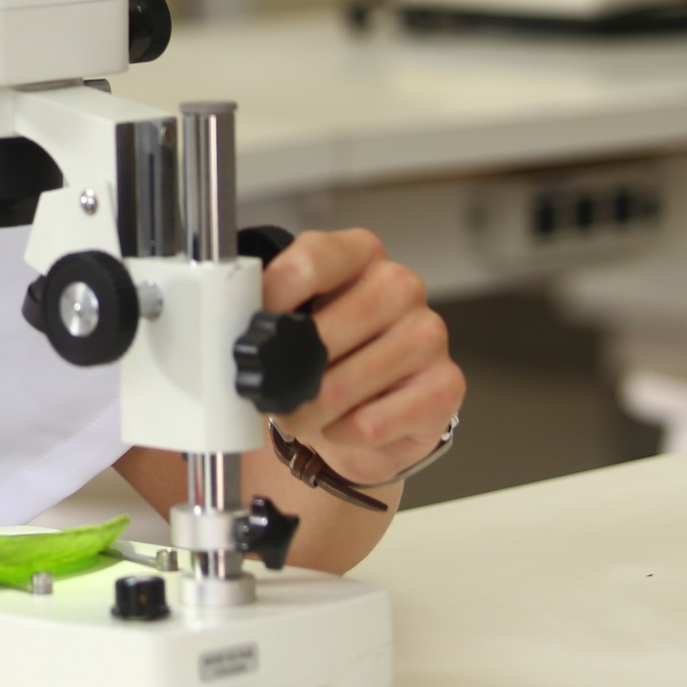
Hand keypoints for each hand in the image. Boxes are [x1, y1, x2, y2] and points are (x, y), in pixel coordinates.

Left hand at [262, 228, 463, 485]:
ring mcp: (429, 334)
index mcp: (359, 254)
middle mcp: (400, 286)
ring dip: (311, 410)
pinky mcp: (445, 386)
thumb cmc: (326, 356)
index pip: (314, 258)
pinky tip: (341, 426)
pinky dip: (343, 432)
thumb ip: (271, 310)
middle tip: (271, 392)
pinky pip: (373, 422)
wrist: (365, 411)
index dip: (275, 296)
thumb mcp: (295, 318)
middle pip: (327, 328)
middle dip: (290, 372)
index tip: (251, 328)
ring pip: (347, 383)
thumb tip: (241, 328)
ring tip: (300, 415)